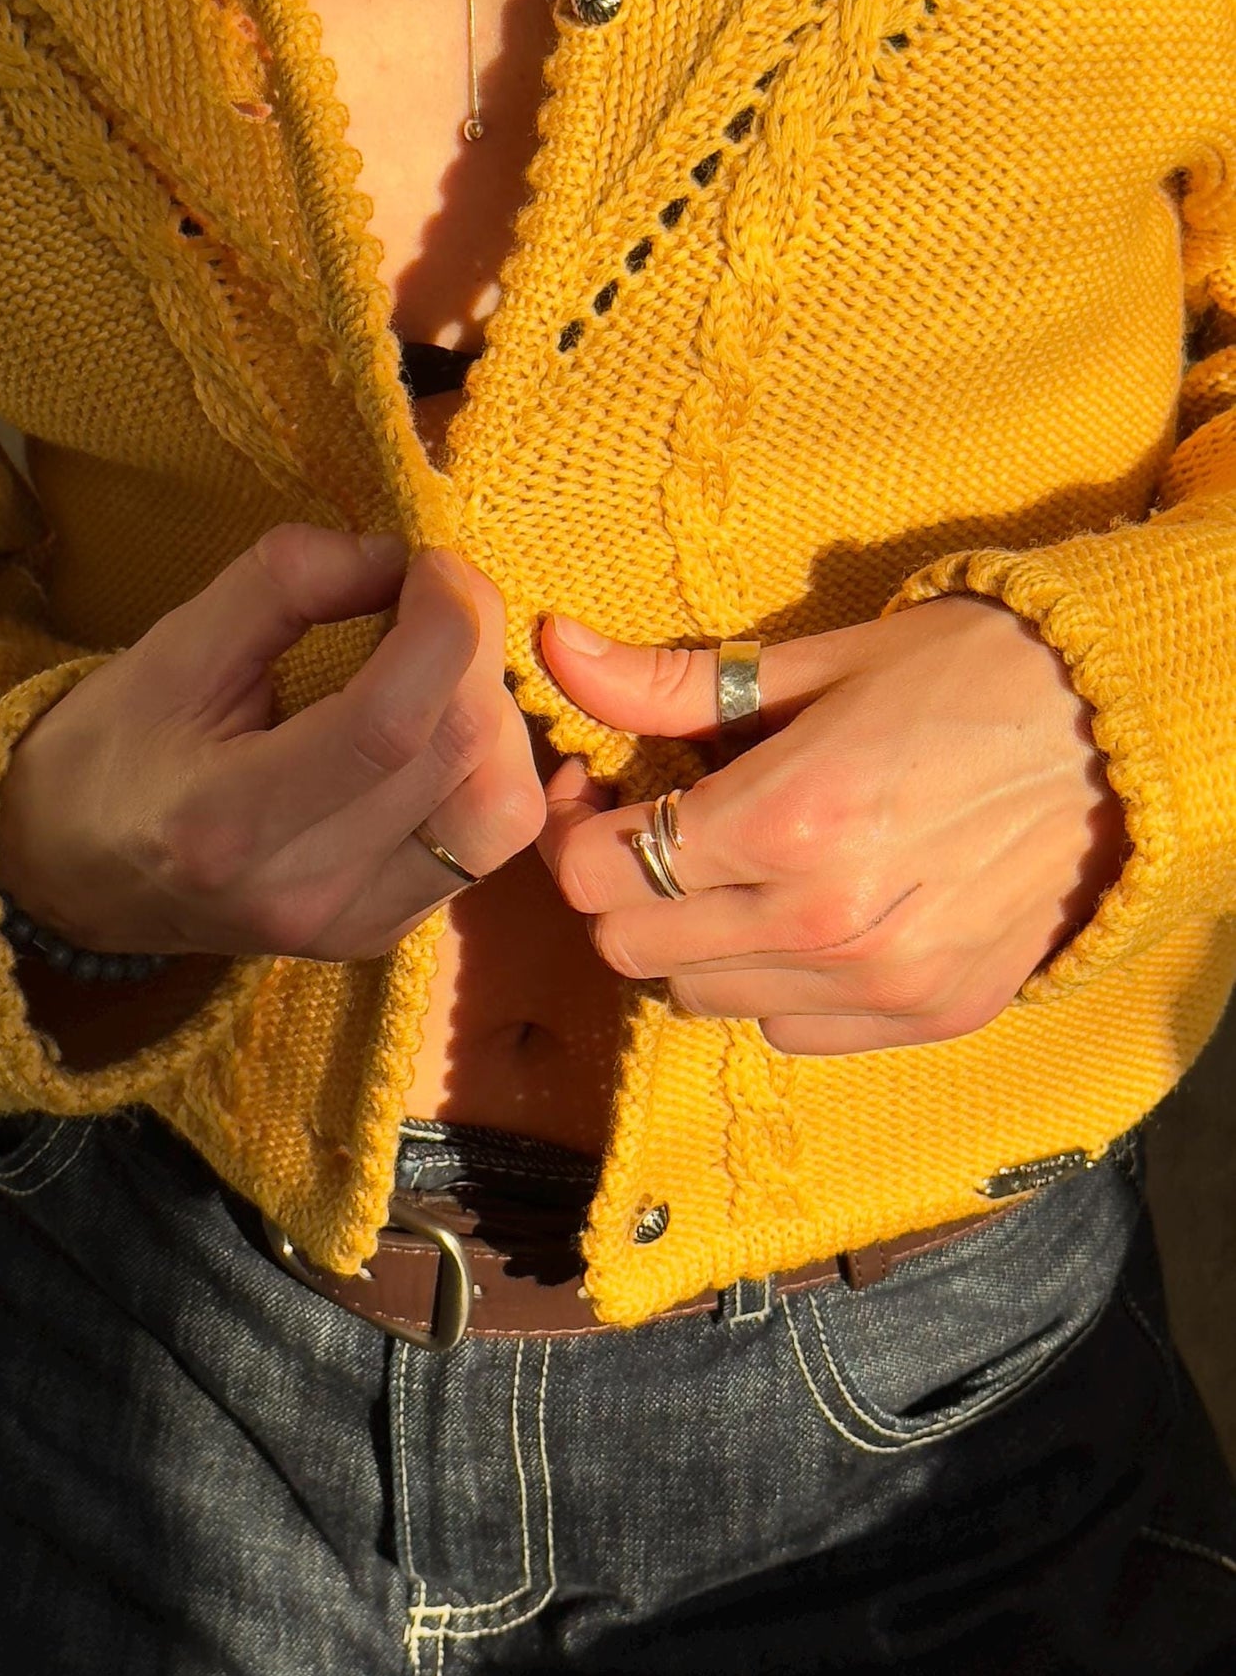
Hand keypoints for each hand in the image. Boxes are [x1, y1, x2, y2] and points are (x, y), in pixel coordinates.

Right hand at [0, 525, 543, 964]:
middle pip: (461, 759)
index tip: (429, 560)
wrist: (67, 876)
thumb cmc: (112, 749)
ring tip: (446, 663)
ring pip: (500, 814)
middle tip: (442, 592)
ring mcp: (353, 927)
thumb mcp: (168, 646)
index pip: (389, 723)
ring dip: (498, 714)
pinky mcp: (384, 935)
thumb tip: (397, 554)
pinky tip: (435, 725)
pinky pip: (484, 847)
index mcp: (226, 821)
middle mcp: (302, 891)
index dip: (443, 624)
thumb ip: (282, 584)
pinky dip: (483, 766)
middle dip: (478, 649)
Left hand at [534, 593, 1128, 1053]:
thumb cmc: (967, 675)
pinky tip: (799, 910)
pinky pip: (786, 1029)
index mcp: (784, 818)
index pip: (599, 872)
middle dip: (618, 883)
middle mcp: (823, 920)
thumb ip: (669, 682)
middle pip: (631, 946)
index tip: (597, 788)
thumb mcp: (815, 664)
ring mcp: (878, 982)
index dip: (575, 828)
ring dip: (689, 935)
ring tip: (731, 867)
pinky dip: (769, 980)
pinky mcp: (924, 1015)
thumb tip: (556, 647)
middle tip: (650, 826)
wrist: (1119, 733)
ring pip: (699, 996)